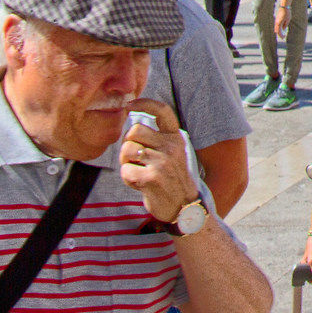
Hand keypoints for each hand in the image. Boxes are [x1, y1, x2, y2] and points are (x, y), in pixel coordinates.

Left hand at [117, 99, 194, 222]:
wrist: (185, 208)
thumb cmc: (172, 179)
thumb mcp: (172, 153)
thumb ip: (157, 139)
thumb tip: (130, 122)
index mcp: (176, 137)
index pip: (162, 111)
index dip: (144, 103)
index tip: (129, 105)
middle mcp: (171, 147)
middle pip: (134, 131)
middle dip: (127, 144)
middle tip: (133, 159)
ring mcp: (163, 162)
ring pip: (127, 150)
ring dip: (126, 163)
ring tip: (137, 172)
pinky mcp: (152, 178)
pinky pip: (126, 171)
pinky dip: (128, 179)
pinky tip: (139, 184)